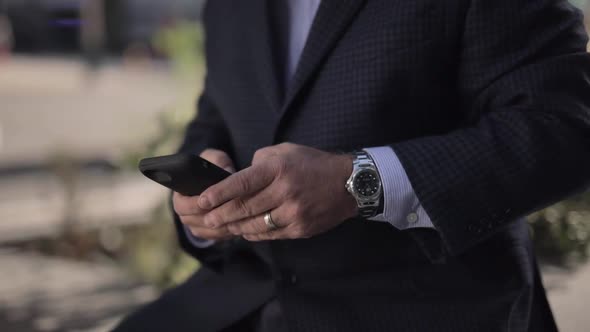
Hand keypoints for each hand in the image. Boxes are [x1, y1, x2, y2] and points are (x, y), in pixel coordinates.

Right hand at [173, 149, 235, 239]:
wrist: (221, 181)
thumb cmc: (215, 167)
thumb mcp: (215, 159)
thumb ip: (218, 161)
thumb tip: (226, 172)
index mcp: (180, 194)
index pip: (181, 204)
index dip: (192, 205)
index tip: (204, 201)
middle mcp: (185, 212)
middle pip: (192, 221)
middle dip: (208, 216)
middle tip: (224, 211)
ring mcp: (196, 224)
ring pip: (205, 231)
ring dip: (219, 226)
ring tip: (233, 218)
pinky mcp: (209, 232)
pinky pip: (215, 237)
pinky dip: (225, 232)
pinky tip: (237, 226)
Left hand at [198, 143, 357, 240]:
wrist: (350, 184)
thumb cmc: (313, 164)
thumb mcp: (286, 151)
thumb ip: (260, 162)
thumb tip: (240, 178)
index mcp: (279, 169)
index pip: (241, 183)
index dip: (219, 193)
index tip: (202, 199)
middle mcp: (285, 191)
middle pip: (244, 207)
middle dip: (221, 214)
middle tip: (207, 217)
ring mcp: (294, 213)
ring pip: (255, 224)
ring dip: (235, 227)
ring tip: (222, 225)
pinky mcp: (301, 228)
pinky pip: (271, 234)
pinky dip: (254, 233)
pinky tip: (245, 230)